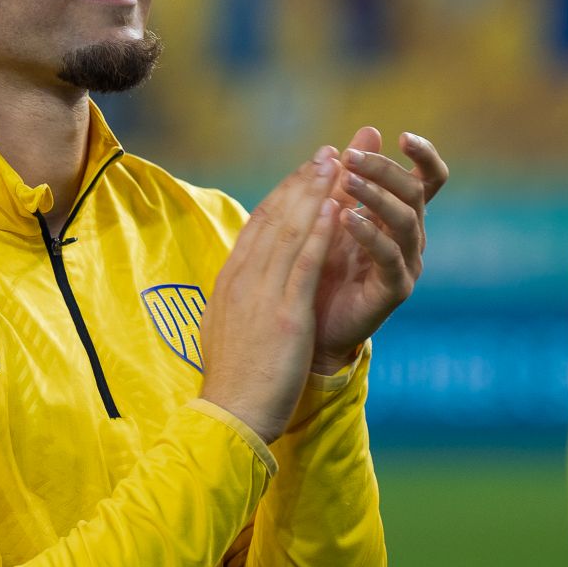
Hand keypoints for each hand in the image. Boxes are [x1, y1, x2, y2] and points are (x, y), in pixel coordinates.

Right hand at [199, 147, 343, 443]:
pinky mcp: (284, 311)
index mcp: (230, 281)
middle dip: (302, 182)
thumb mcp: (229, 328)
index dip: (284, 195)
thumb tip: (243, 286)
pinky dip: (321, 231)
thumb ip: (240, 300)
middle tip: (326, 153)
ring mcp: (262, 293)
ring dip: (315, 193)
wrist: (229, 414)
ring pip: (291, 231)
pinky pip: (305, 262)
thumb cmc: (233, 379)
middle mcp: (243, 278)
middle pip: (275, 218)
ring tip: (337, 164)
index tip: (304, 174)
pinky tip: (338, 207)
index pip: (259, 226)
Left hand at [309, 127, 448, 373]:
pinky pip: (389, 257)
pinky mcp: (394, 289)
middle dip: (384, 170)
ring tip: (346, 181)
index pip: (428, 179)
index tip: (403, 136)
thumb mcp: (333, 211)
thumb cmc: (322, 264)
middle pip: (415, 192)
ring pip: (405, 220)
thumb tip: (368, 130)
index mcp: (400, 214)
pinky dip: (368, 234)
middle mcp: (410, 236)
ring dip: (376, 196)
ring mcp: (406, 263)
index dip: (424, 156)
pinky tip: (345, 218)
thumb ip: (352, 174)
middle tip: (350, 158)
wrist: (311, 324)